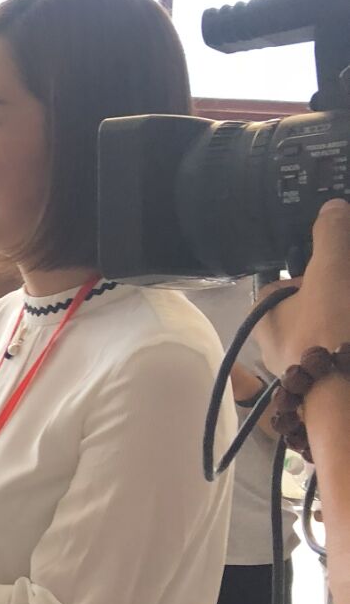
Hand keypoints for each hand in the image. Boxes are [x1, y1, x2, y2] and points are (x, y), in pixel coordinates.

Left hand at [257, 200, 349, 376]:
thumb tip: (332, 206)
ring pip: (326, 332)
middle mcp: (274, 344)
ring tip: (348, 315)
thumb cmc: (331, 327)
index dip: (317, 272)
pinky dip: (342, 344)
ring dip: (341, 320)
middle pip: (312, 307)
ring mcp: (300, 369)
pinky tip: (348, 339)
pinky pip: (335, 353)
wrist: (348, 396)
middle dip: (336, 296)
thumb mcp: (331, 270)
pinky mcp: (323, 386)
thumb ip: (330, 234)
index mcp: (263, 315)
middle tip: (346, 298)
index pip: (287, 282)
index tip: (337, 272)